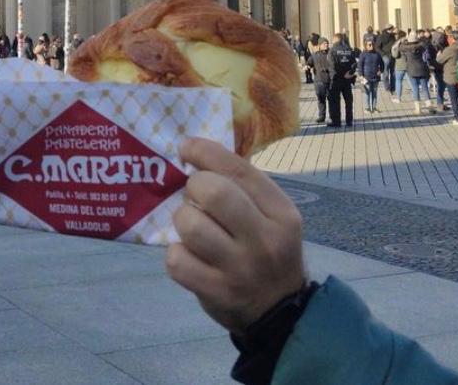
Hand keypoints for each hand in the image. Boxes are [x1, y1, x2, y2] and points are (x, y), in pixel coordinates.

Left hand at [166, 137, 305, 333]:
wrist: (279, 310)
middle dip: (193, 186)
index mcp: (281, 213)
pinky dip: (176, 254)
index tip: (186, 148)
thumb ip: (241, 186)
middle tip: (194, 196)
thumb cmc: (266, 248)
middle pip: (214, 192)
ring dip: (182, 220)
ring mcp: (240, 269)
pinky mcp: (217, 292)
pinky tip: (187, 254)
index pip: (239, 170)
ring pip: (190, 225)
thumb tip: (194, 151)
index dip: (205, 152)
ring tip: (192, 226)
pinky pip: (177, 261)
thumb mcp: (270, 215)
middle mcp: (264, 239)